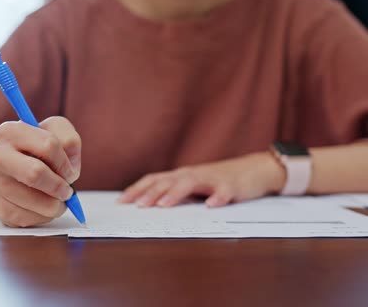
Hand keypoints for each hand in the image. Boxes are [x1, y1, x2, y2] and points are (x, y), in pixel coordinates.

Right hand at [0, 116, 81, 227]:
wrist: (9, 172)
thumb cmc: (37, 151)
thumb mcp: (55, 133)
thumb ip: (69, 140)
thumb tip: (70, 168)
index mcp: (8, 131)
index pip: (48, 145)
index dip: (65, 162)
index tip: (69, 171)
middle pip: (35, 174)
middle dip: (59, 186)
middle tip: (67, 191)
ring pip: (35, 201)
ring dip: (54, 204)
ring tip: (56, 199)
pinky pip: (28, 218)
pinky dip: (43, 216)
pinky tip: (43, 207)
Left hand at [119, 153, 285, 207]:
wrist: (253, 170)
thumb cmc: (218, 180)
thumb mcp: (193, 186)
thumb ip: (174, 192)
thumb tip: (148, 204)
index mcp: (181, 175)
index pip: (154, 180)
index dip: (137, 189)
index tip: (121, 201)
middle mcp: (192, 174)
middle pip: (168, 181)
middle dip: (151, 193)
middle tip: (138, 205)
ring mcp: (211, 179)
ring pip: (190, 183)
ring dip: (175, 193)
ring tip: (163, 205)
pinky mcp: (231, 186)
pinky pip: (224, 191)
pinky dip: (217, 197)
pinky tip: (212, 204)